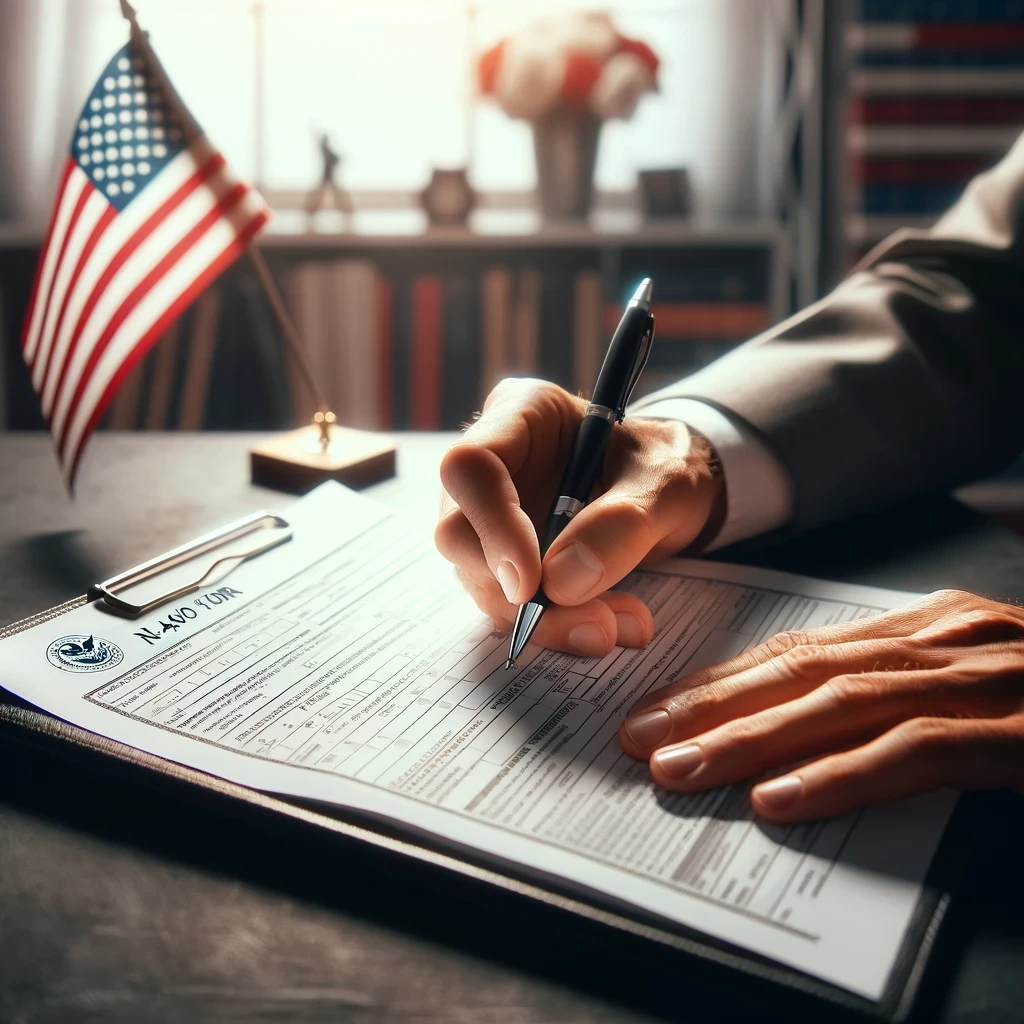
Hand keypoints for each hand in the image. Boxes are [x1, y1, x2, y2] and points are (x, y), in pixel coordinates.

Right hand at [435, 378, 722, 656]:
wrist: (671, 494)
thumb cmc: (665, 467)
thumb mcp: (666, 483)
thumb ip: (622, 524)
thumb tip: (561, 583)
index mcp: (520, 414)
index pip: (470, 466)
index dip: (492, 525)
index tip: (531, 583)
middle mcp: (492, 465)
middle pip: (459, 533)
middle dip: (518, 592)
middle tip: (594, 625)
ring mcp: (489, 516)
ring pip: (481, 580)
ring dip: (544, 620)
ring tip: (618, 626)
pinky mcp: (502, 560)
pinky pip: (508, 605)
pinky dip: (555, 626)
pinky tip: (607, 624)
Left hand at [619, 589, 1023, 820]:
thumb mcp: (973, 686)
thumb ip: (901, 700)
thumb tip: (806, 734)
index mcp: (930, 629)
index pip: (802, 650)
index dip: (724, 681)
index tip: (660, 708)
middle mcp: (950, 641)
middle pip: (803, 672)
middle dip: (713, 708)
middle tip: (639, 739)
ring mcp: (990, 681)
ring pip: (843, 706)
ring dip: (752, 740)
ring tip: (681, 772)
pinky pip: (920, 753)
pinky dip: (844, 777)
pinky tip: (782, 801)